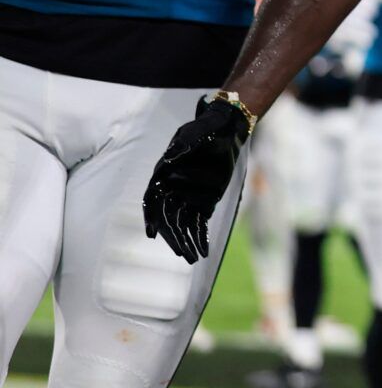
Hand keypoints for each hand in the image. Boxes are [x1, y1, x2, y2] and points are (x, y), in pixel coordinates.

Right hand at [144, 97, 250, 262]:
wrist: (224, 130)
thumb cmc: (205, 128)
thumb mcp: (193, 134)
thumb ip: (182, 147)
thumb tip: (171, 159)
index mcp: (163, 175)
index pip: (152, 201)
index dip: (150, 217)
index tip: (151, 233)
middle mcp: (173, 189)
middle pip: (169, 218)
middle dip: (174, 237)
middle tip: (182, 254)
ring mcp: (189, 197)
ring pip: (184, 224)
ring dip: (188, 242)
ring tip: (193, 259)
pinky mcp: (205, 201)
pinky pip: (200, 222)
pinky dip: (201, 236)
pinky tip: (203, 251)